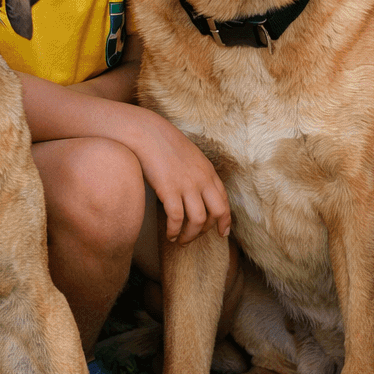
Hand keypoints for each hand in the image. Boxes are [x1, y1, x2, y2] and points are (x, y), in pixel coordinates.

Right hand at [133, 110, 230, 245]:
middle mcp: (202, 179)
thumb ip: (198, 174)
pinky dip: (174, 231)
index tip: (222, 233)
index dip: (225, 220)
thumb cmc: (165, 145)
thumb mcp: (191, 157)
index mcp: (208, 172)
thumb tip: (198, 194)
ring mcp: (187, 185)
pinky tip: (169, 235)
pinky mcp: (169, 190)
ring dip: (190, 236)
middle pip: (216, 213)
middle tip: (196, 238)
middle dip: (208, 231)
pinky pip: (177, 219)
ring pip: (198, 220)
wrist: (148, 133)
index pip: (224, 201)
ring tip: (180, 240)